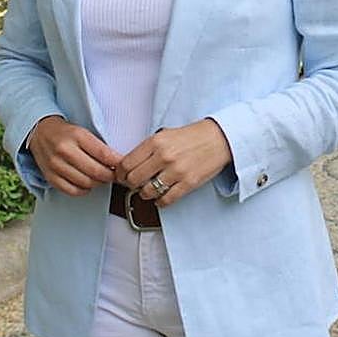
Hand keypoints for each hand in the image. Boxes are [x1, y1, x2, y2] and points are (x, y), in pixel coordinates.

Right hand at [28, 116, 122, 196]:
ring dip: (98, 183)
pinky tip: (87, 183)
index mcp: (77, 135)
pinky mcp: (50, 177)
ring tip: (101, 178)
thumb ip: (99, 146)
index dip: (117, 163)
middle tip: (115, 175)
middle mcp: (65, 150)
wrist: (39, 132)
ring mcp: (56, 165)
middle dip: (110, 176)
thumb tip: (118, 163)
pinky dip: (84, 190)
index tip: (123, 166)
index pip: (104, 154)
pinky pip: (72, 191)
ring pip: (85, 183)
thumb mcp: (83, 131)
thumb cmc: (65, 132)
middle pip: (96, 172)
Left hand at [115, 119, 232, 207]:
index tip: (121, 175)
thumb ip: (147, 148)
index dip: (120, 172)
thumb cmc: (192, 136)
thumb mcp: (165, 134)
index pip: (126, 163)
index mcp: (155, 142)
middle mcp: (164, 156)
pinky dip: (160, 202)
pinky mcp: (188, 183)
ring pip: (147, 192)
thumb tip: (129, 164)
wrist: (218, 138)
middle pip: (133, 179)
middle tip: (132, 184)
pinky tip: (160, 197)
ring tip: (147, 190)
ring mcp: (176, 171)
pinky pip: (166, 200)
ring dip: (144, 194)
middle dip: (130, 184)